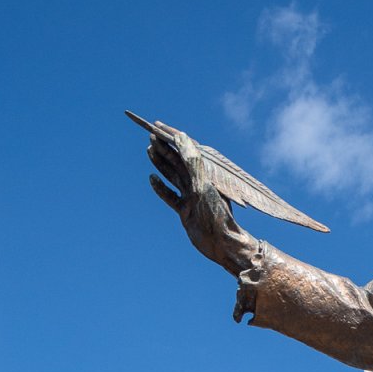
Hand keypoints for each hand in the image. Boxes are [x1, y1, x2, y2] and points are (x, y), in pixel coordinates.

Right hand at [148, 132, 252, 275]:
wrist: (224, 244)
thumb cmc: (218, 215)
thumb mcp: (204, 185)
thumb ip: (192, 161)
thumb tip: (181, 136)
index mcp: (205, 175)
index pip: (186, 150)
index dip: (173, 138)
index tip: (159, 126)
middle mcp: (198, 183)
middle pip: (178, 161)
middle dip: (165, 148)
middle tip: (151, 136)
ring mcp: (191, 197)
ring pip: (173, 175)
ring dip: (161, 163)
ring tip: (149, 149)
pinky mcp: (186, 211)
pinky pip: (170, 196)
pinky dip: (161, 188)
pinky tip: (152, 178)